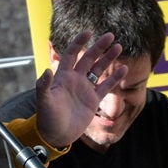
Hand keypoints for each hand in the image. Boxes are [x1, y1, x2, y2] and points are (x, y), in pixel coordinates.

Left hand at [34, 31, 126, 147]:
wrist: (56, 134)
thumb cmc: (47, 117)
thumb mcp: (43, 101)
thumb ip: (44, 86)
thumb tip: (47, 70)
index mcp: (62, 76)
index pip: (71, 54)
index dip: (79, 43)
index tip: (88, 32)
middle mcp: (75, 79)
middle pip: (88, 58)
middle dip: (99, 47)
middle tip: (110, 35)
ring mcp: (85, 89)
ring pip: (99, 69)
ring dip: (108, 58)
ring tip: (118, 47)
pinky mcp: (93, 100)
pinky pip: (106, 86)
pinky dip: (115, 78)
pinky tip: (124, 69)